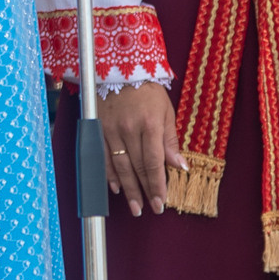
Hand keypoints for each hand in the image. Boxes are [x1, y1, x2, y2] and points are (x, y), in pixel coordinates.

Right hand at [99, 80, 183, 214]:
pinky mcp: (99, 129)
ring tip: (135, 206)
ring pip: (120, 166)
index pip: (154, 162)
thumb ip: (170, 140)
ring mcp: (112, 130)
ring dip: (128, 189)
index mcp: (150, 124)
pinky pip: (104, 157)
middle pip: (137, 168)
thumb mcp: (166, 111)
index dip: (158, 185)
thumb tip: (179, 166)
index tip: (162, 202)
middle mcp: (130, 129)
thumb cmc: (148, 90)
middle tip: (151, 209)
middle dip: (145, 191)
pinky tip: (117, 188)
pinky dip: (110, 174)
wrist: (120, 70)